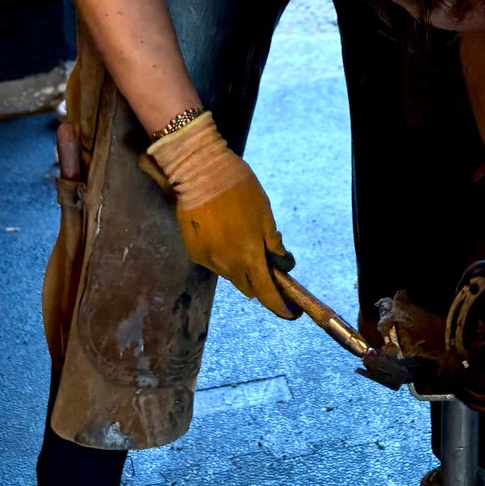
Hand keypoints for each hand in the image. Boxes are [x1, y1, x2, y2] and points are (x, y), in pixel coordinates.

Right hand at [147, 112, 298, 320]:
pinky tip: (223, 234)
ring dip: (240, 268)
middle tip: (267, 266)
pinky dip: (223, 256)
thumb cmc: (240, 189)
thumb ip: (273, 242)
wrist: (200, 173)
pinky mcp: (193, 253)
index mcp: (249, 256)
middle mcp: (228, 266)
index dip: (280, 307)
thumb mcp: (265, 212)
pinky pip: (214, 263)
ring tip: (242, 242)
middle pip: (248, 287)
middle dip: (260, 283)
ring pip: (230, 275)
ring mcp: (208, 261)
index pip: (267, 294)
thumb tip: (282, 262)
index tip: (291, 312)